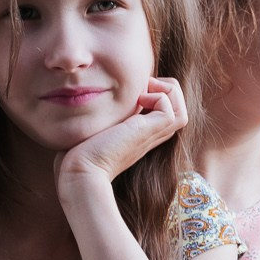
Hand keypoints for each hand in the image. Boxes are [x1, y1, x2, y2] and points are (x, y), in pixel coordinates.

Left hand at [56, 79, 187, 192]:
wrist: (81, 172)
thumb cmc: (79, 157)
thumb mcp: (93, 131)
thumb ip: (99, 119)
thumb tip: (87, 101)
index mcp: (139, 136)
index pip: (163, 113)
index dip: (156, 95)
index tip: (134, 90)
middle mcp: (149, 136)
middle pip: (178, 110)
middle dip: (166, 89)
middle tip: (143, 86)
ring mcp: (151, 135)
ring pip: (181, 110)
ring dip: (167, 91)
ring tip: (144, 90)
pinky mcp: (148, 131)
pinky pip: (171, 109)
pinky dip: (159, 96)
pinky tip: (138, 100)